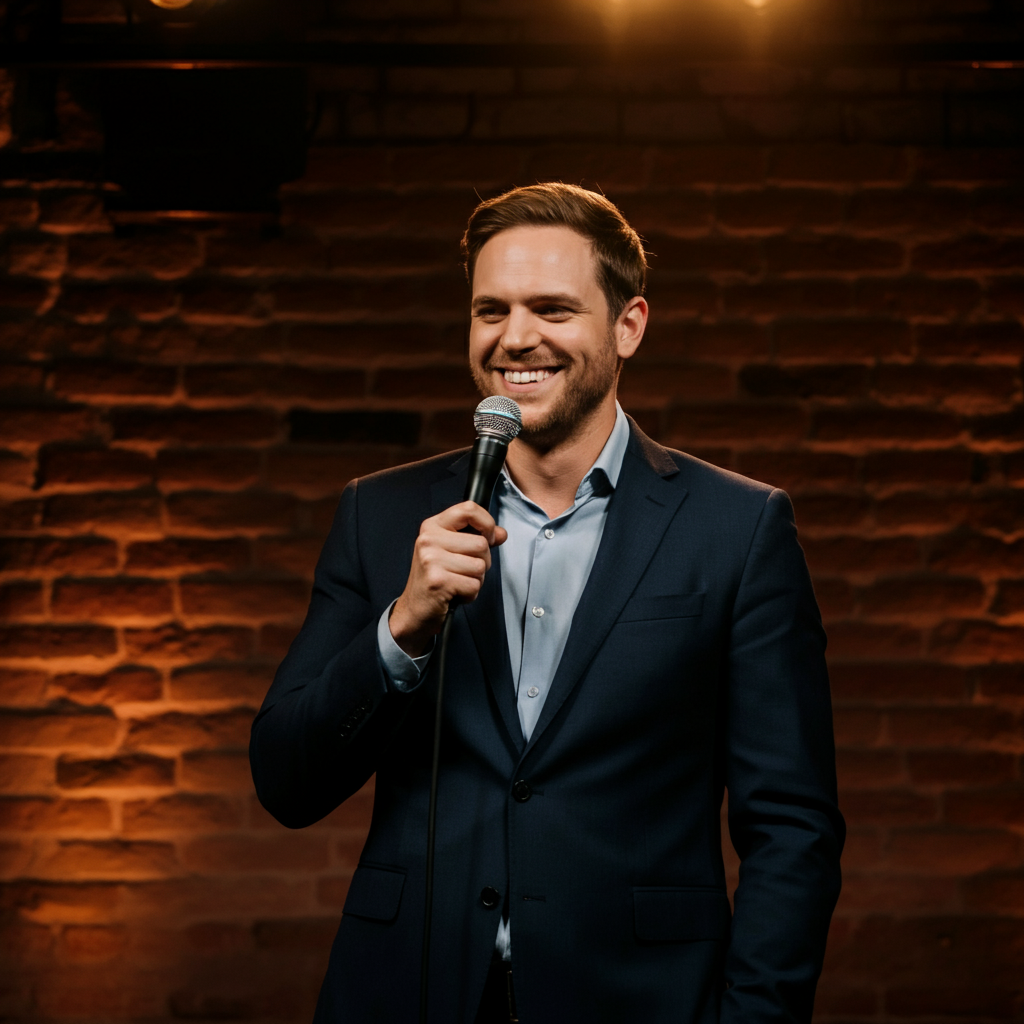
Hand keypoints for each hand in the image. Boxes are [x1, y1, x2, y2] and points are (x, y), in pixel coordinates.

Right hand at [389, 502, 506, 656]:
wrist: (415, 609)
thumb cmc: (436, 578)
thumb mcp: (452, 551)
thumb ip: (477, 538)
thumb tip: (501, 533)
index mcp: (432, 526)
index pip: (469, 509)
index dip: (487, 524)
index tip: (488, 538)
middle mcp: (429, 539)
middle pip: (481, 544)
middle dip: (482, 562)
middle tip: (464, 571)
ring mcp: (431, 560)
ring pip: (480, 566)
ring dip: (476, 580)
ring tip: (458, 582)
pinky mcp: (438, 581)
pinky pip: (474, 585)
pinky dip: (470, 594)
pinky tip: (455, 593)